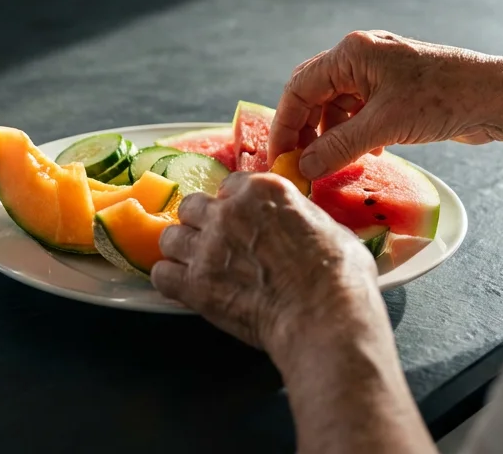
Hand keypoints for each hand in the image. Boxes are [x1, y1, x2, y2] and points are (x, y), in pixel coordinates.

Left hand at [151, 172, 382, 364]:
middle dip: (200, 222)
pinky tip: (185, 289)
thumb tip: (305, 226)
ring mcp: (208, 247)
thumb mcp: (331, 229)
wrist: (326, 317)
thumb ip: (303, 219)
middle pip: (192, 205)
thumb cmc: (340, 278)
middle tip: (216, 243)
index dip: (234, 204)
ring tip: (197, 266)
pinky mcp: (195, 284)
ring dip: (182, 250)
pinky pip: (162, 275)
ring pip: (170, 237)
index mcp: (264, 190)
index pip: (230, 184)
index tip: (241, 220)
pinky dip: (171, 282)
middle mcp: (229, 211)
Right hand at [270, 31, 502, 178]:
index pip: (300, 87)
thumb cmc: (443, 99)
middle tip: (300, 163)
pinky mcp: (395, 90)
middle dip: (305, 130)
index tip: (280, 156)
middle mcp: (362, 57)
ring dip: (331, 135)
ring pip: (338, 105)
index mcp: (353, 53)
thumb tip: (304, 168)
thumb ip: (339, 147)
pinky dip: (354, 133)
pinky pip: (361, 112)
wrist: (495, 97)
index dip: (285, 124)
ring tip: (331, 164)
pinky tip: (366, 155)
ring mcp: (380, 73)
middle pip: (315, 94)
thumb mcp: (384, 127)